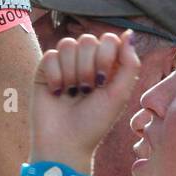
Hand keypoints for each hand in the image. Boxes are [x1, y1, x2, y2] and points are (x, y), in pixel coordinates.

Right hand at [30, 32, 140, 165]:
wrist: (64, 142)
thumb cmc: (94, 123)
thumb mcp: (119, 95)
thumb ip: (129, 63)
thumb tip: (130, 33)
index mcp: (107, 65)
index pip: (109, 39)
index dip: (106, 56)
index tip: (103, 82)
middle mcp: (86, 62)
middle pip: (88, 40)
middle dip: (88, 68)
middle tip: (86, 91)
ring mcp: (64, 64)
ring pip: (68, 45)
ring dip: (72, 73)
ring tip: (72, 93)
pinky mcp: (45, 70)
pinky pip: (50, 55)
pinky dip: (56, 76)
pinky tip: (57, 92)